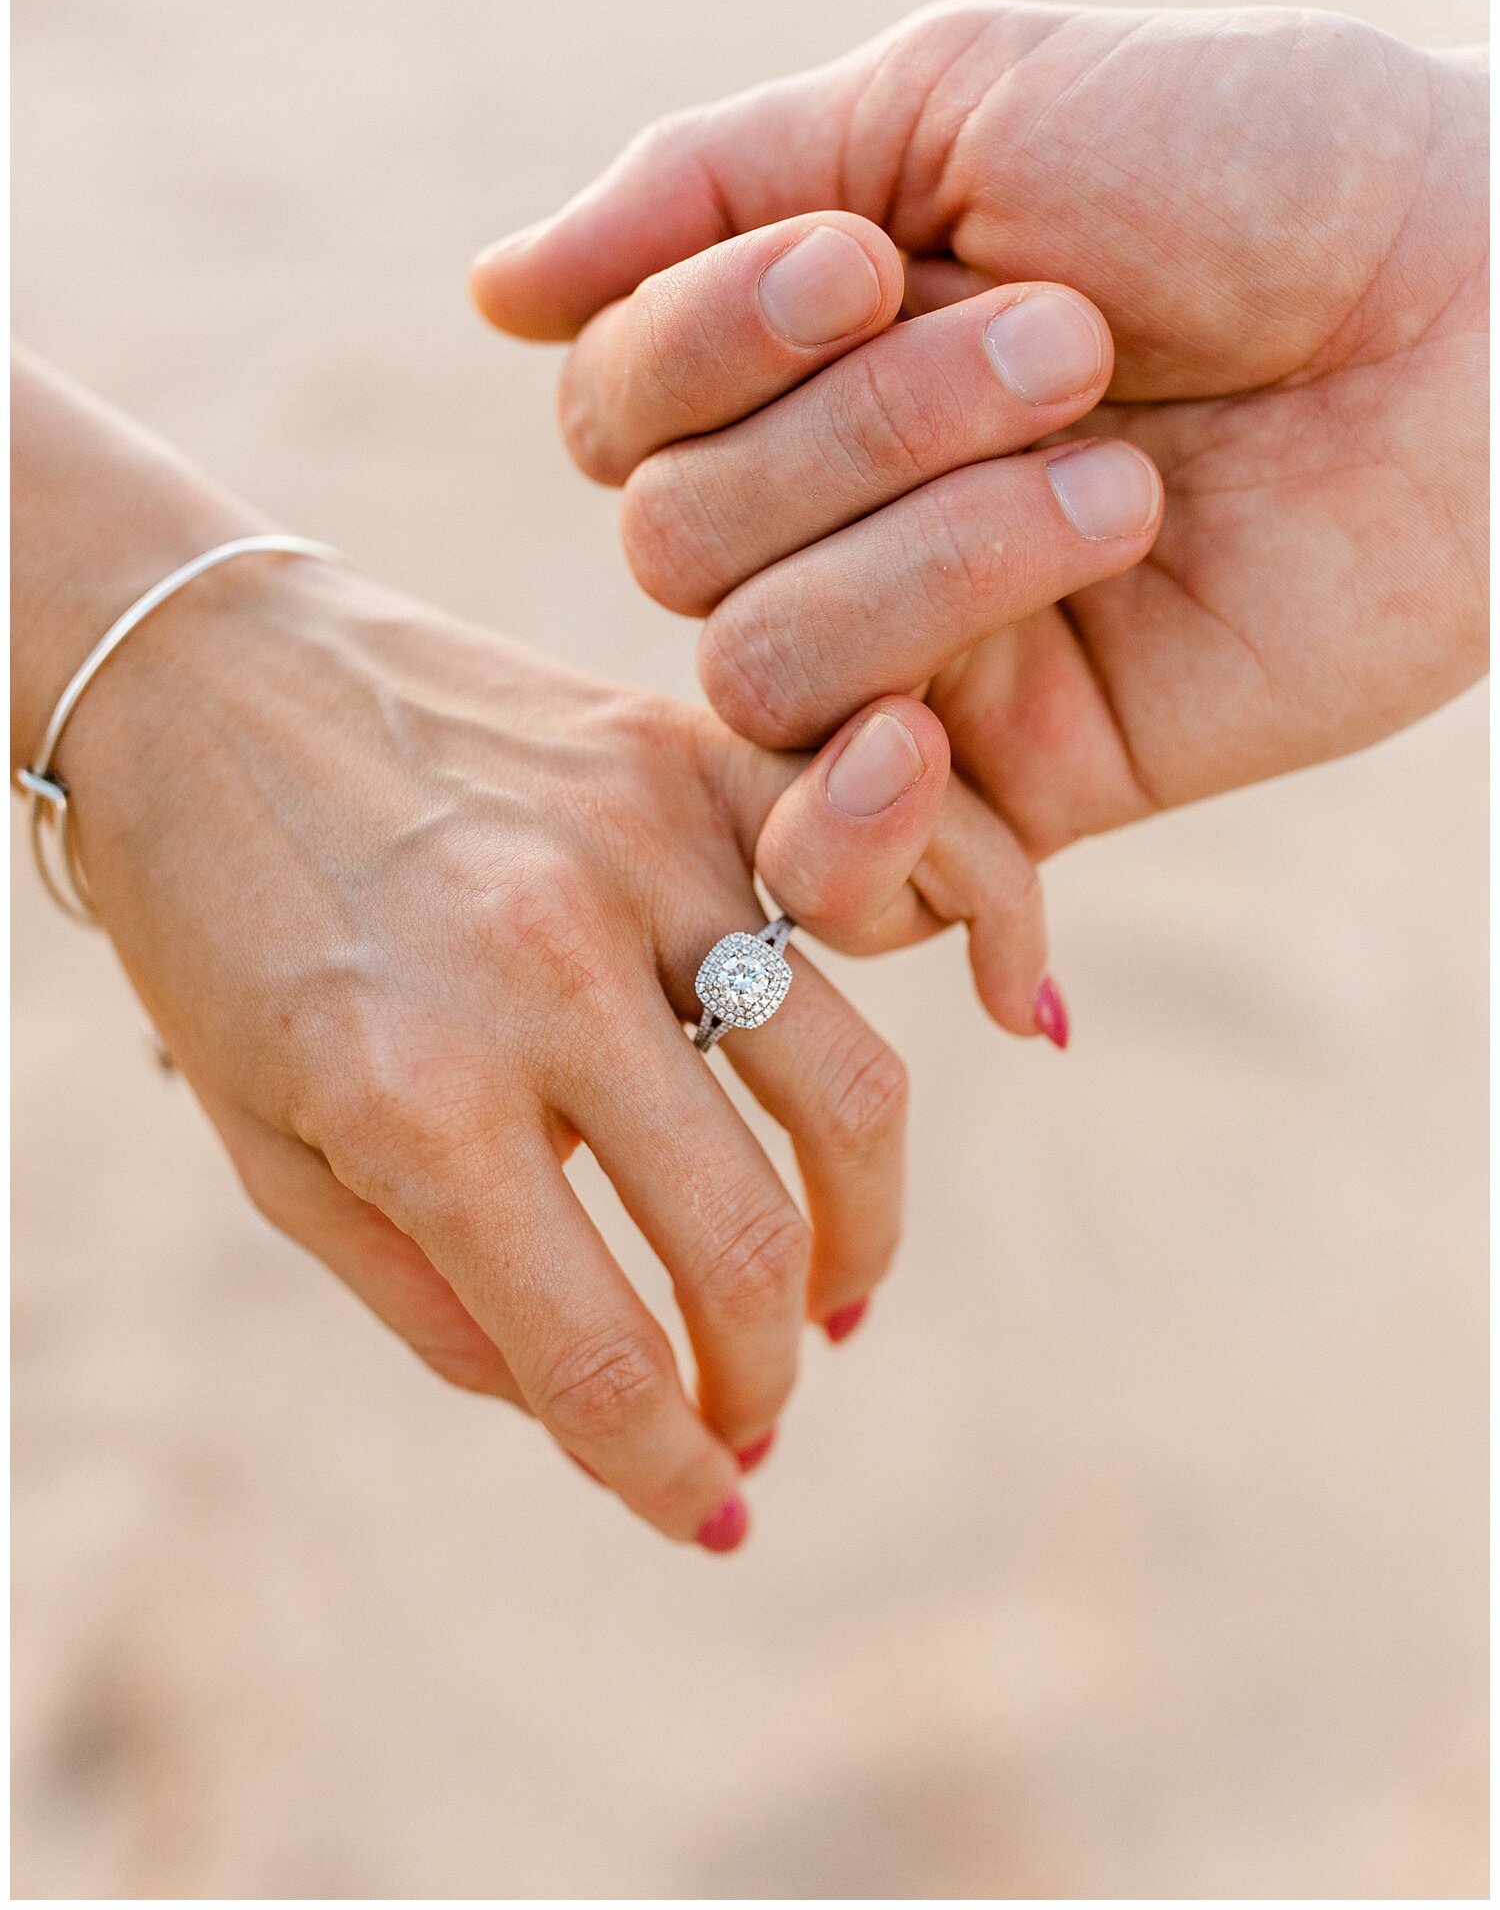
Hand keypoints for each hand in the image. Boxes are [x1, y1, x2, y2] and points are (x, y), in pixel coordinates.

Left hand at [47, 541, 995, 1547]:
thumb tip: (595, 1404)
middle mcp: (542, 970)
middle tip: (757, 1406)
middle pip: (740, 1243)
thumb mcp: (264, 1144)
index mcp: (413, 1090)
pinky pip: (873, 874)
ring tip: (831, 1287)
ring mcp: (632, 849)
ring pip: (843, 1088)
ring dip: (861, 1231)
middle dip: (764, 1373)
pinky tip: (964, 1042)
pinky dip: (958, 958)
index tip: (705, 1509)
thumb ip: (430, 1296)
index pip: (595, 1353)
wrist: (194, 671)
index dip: (666, 1469)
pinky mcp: (678, 756)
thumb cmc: (211, 922)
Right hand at [472, 1, 1486, 861]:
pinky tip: (922, 754)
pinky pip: (848, 874)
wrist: (1485, 303)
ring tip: (1126, 483)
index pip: (615, 407)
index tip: (879, 258)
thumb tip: (488, 290)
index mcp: (802, 360)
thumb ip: (710, 186)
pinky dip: (851, 832)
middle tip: (1073, 345)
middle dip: (866, 438)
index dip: (709, 343)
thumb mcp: (958, 102)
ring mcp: (923, 658)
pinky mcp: (1026, 787)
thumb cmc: (1246, 162)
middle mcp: (834, 515)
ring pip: (761, 672)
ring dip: (932, 565)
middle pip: (679, 546)